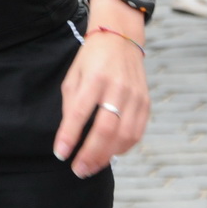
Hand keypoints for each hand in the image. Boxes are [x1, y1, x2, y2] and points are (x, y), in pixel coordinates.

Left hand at [54, 21, 148, 178]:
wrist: (120, 37)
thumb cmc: (92, 58)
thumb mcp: (74, 75)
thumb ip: (70, 104)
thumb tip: (68, 135)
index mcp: (95, 77)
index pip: (80, 113)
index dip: (69, 136)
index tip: (61, 154)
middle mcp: (117, 87)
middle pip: (105, 129)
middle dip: (90, 154)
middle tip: (78, 169)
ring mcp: (134, 95)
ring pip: (124, 135)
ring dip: (107, 156)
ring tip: (92, 166)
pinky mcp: (145, 101)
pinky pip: (137, 132)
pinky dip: (123, 148)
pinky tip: (111, 153)